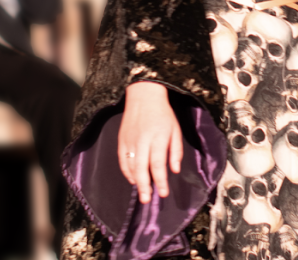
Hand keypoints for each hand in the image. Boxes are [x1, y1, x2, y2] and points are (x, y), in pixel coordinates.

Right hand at [119, 81, 182, 202]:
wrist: (143, 97)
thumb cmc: (163, 114)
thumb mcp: (175, 130)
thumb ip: (176, 151)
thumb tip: (174, 170)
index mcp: (158, 138)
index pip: (158, 164)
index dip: (161, 181)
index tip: (163, 193)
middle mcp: (142, 141)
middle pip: (141, 168)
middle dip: (145, 187)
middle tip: (147, 200)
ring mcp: (130, 141)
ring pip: (130, 166)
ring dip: (136, 182)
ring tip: (141, 194)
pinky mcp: (122, 140)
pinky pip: (122, 160)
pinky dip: (127, 172)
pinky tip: (133, 180)